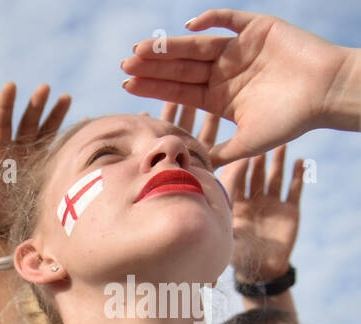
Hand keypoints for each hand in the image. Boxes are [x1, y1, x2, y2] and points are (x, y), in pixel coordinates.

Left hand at [0, 83, 71, 240]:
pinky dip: (72, 137)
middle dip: (36, 106)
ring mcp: (35, 158)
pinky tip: (83, 123)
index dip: (6, 106)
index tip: (11, 85)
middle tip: (44, 88)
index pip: (2, 125)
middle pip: (27, 124)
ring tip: (65, 97)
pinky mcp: (49, 168)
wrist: (8, 228)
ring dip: (56, 115)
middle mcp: (18, 152)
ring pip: (46, 131)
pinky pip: (61, 148)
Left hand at [122, 10, 358, 165]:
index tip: (127, 85)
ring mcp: (239, 50)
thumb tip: (188, 173)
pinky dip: (210, 19)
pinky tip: (189, 26)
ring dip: (170, 46)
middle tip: (125, 64)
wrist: (328, 94)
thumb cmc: (292, 121)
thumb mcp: (248, 143)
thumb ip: (217, 155)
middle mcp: (224, 72)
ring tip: (143, 48)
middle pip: (181, 67)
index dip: (153, 86)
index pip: (178, 90)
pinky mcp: (258, 29)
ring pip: (197, 46)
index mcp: (218, 97)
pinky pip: (229, 19)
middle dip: (153, 66)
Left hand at [220, 146, 303, 280]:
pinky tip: (299, 161)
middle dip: (257, 158)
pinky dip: (297, 176)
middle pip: (255, 174)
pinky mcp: (290, 210)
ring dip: (278, 162)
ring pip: (275, 177)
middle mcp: (253, 201)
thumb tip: (197, 197)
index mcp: (235, 205)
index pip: (235, 180)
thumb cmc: (237, 255)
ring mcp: (272, 204)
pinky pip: (294, 190)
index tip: (237, 149)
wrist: (261, 270)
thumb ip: (216, 215)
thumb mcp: (224, 233)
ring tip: (280, 144)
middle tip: (258, 139)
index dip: (237, 165)